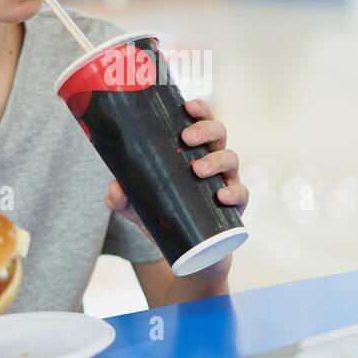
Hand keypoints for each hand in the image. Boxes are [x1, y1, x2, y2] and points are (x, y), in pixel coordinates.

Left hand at [105, 98, 249, 228]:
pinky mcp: (234, 206)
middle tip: (186, 138)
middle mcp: (212, 160)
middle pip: (219, 133)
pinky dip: (235, 192)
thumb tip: (115, 187)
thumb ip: (119, 197)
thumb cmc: (160, 216)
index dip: (199, 109)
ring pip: (231, 158)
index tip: (187, 105)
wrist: (180, 252)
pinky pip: (242, 194)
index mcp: (192, 150)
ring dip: (216, 159)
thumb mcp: (134, 206)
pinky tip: (221, 196)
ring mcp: (225, 181)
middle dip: (205, 129)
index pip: (200, 120)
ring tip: (198, 169)